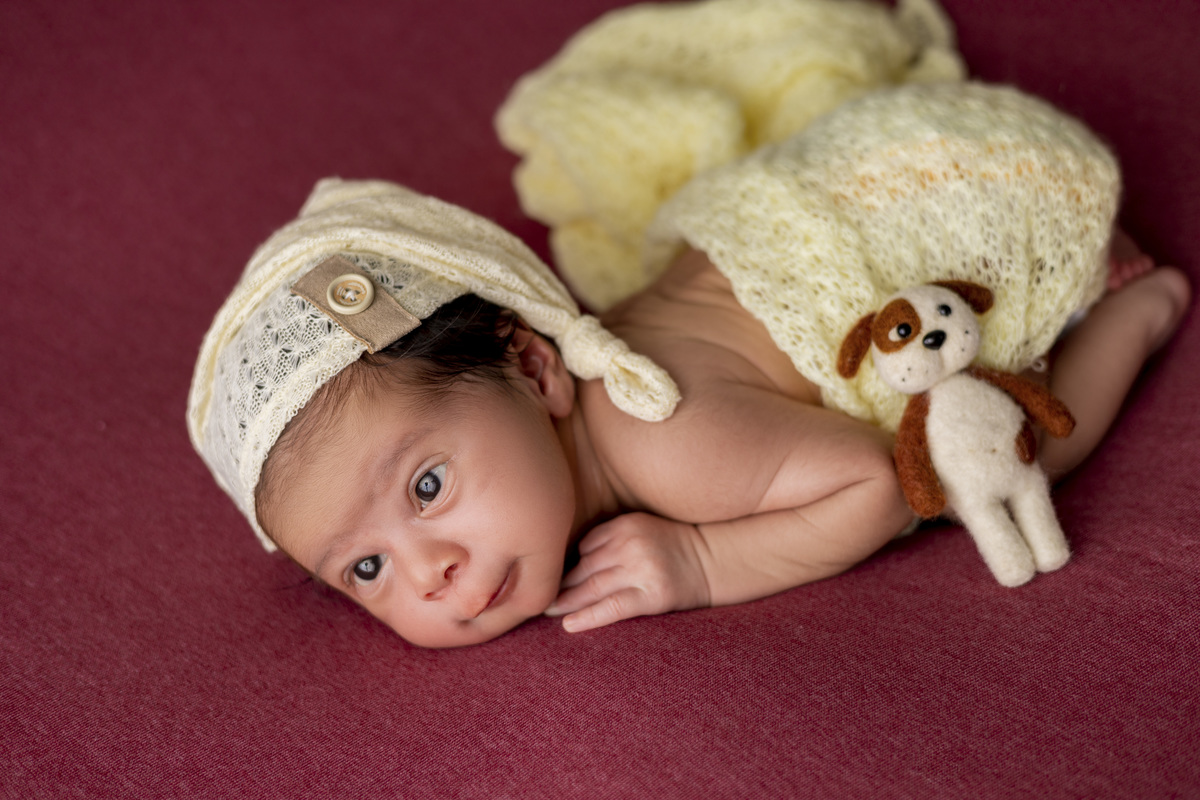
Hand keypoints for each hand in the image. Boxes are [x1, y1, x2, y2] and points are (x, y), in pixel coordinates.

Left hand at [546, 512, 711, 632]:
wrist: (716, 561)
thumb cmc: (676, 548)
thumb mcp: (644, 530)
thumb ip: (613, 540)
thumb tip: (572, 563)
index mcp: (626, 524)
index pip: (584, 546)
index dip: (568, 565)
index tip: (551, 578)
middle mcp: (632, 543)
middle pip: (584, 568)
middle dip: (559, 585)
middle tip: (534, 598)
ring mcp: (642, 569)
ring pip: (592, 588)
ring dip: (565, 602)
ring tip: (545, 612)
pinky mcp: (652, 595)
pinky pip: (613, 607)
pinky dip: (588, 617)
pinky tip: (568, 624)